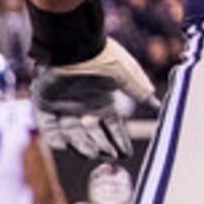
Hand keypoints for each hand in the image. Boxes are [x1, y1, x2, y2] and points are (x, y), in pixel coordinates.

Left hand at [33, 39, 155, 161]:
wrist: (74, 45)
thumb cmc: (103, 59)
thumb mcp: (128, 78)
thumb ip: (141, 93)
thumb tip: (159, 106)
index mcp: (102, 100)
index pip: (112, 126)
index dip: (119, 140)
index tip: (126, 155)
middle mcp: (83, 105)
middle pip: (92, 133)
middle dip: (101, 146)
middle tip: (108, 157)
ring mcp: (62, 104)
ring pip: (71, 133)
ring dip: (81, 145)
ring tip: (91, 154)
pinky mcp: (43, 102)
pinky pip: (47, 125)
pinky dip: (53, 137)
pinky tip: (63, 147)